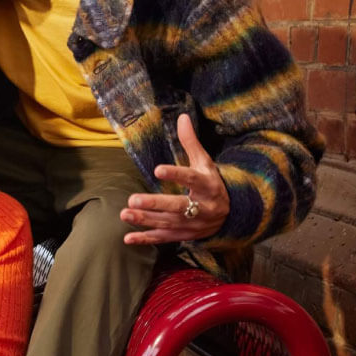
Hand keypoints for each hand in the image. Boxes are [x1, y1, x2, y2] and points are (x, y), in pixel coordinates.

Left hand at [120, 113, 229, 244]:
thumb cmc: (211, 183)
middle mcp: (202, 207)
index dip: (176, 175)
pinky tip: (128, 238)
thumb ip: (190, 142)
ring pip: (168, 223)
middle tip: (133, 199)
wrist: (230, 216)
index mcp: (208, 186)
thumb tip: (181, 117)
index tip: (157, 170)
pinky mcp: (184, 236)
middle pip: (178, 207)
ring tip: (124, 213)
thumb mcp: (205, 163)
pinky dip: (145, 239)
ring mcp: (193, 224)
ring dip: (145, 220)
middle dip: (155, 204)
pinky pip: (163, 239)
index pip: (192, 179)